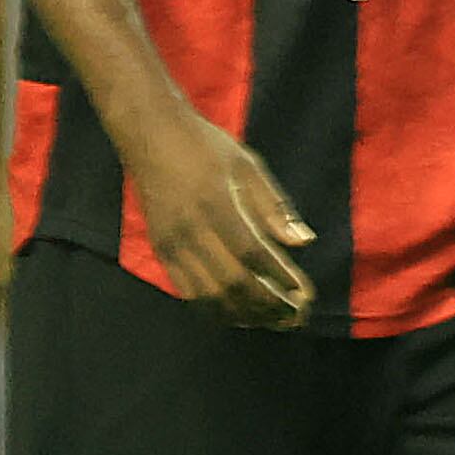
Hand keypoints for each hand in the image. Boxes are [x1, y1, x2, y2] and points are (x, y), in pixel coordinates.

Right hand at [126, 113, 311, 327]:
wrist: (150, 134)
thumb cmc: (205, 146)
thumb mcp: (248, 166)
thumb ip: (274, 207)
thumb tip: (303, 242)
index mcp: (216, 204)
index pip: (252, 254)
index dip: (279, 277)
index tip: (302, 291)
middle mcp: (191, 229)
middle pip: (232, 282)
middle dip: (266, 305)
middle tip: (293, 315)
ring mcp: (172, 243)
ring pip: (208, 295)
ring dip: (242, 313)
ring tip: (268, 320)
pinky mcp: (161, 250)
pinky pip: (187, 291)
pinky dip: (214, 308)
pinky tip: (235, 311)